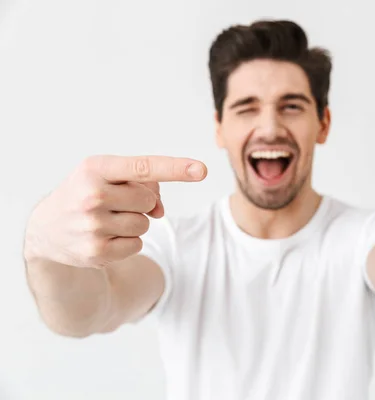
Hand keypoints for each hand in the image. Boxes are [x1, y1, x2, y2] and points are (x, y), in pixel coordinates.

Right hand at [24, 155, 206, 267]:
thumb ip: (143, 184)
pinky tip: (106, 236)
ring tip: (108, 220)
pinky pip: (137, 245)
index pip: (143, 166)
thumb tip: (160, 211)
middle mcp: (91, 195)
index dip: (175, 168)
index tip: (201, 169)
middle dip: (141, 203)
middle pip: (148, 200)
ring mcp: (92, 225)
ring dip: (136, 223)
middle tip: (117, 204)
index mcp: (95, 168)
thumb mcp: (107, 177)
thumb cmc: (88, 194)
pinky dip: (128, 241)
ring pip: (145, 224)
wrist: (47, 229)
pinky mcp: (96, 251)